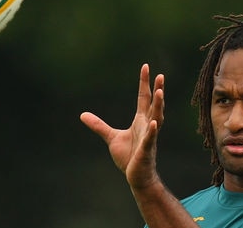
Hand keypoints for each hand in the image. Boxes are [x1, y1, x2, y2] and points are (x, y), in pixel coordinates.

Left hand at [80, 64, 164, 188]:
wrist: (136, 176)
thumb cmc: (129, 156)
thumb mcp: (111, 137)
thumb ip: (99, 125)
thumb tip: (82, 114)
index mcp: (140, 120)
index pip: (143, 98)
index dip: (145, 83)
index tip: (146, 67)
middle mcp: (148, 125)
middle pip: (153, 105)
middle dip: (157, 90)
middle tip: (160, 75)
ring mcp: (149, 137)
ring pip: (156, 118)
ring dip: (159, 106)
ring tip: (160, 92)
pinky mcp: (146, 150)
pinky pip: (151, 139)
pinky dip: (153, 131)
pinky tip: (154, 123)